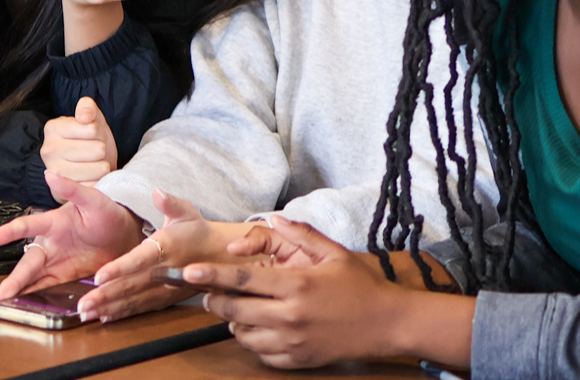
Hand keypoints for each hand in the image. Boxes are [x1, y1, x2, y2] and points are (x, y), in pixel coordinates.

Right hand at [0, 171, 143, 302]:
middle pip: (28, 261)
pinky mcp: (65, 274)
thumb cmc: (106, 213)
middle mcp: (50, 243)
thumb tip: (50, 174)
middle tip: (0, 292)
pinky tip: (21, 303)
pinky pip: (46, 285)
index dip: (10, 232)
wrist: (124, 234)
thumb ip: (72, 189)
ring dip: (19, 288)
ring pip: (33, 275)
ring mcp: (56, 260)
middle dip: (14, 277)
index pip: (27, 226)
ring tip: (3, 300)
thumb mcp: (92, 199)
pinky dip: (34, 294)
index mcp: (53, 223)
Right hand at [40, 97, 116, 184]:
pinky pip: (96, 185)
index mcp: (53, 128)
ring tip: (92, 164)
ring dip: (102, 166)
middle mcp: (49, 150)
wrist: (81, 167)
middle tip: (93, 151)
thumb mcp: (91, 119)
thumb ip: (88, 108)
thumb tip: (84, 117)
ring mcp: (55, 172)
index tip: (91, 135)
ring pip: (99, 168)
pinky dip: (98, 181)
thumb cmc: (88, 141)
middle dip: (102, 150)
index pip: (92, 129)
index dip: (98, 132)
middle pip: (98, 149)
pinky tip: (90, 177)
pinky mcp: (65, 192)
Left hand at [79, 190, 252, 321]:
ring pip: (133, 300)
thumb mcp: (187, 212)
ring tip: (86, 314)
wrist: (220, 258)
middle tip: (82, 305)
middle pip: (131, 285)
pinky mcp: (165, 299)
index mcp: (167, 247)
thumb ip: (171, 203)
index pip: (140, 259)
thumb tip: (157, 193)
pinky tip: (103, 318)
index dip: (120, 268)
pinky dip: (122, 314)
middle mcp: (165, 272)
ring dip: (109, 308)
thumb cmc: (197, 231)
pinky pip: (141, 308)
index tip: (99, 276)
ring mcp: (165, 289)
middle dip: (105, 296)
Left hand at [188, 216, 423, 368]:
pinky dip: (254, 343)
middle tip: (209, 294)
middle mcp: (291, 315)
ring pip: (244, 336)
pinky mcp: (300, 359)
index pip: (242, 281)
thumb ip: (301, 235)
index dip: (211, 275)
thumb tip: (273, 219)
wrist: (391, 323)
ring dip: (234, 324)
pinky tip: (258, 330)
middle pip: (235, 311)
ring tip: (238, 312)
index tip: (188, 271)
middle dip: (215, 301)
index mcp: (296, 285)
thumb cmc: (362, 285)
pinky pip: (262, 355)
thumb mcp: (333, 253)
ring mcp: (295, 341)